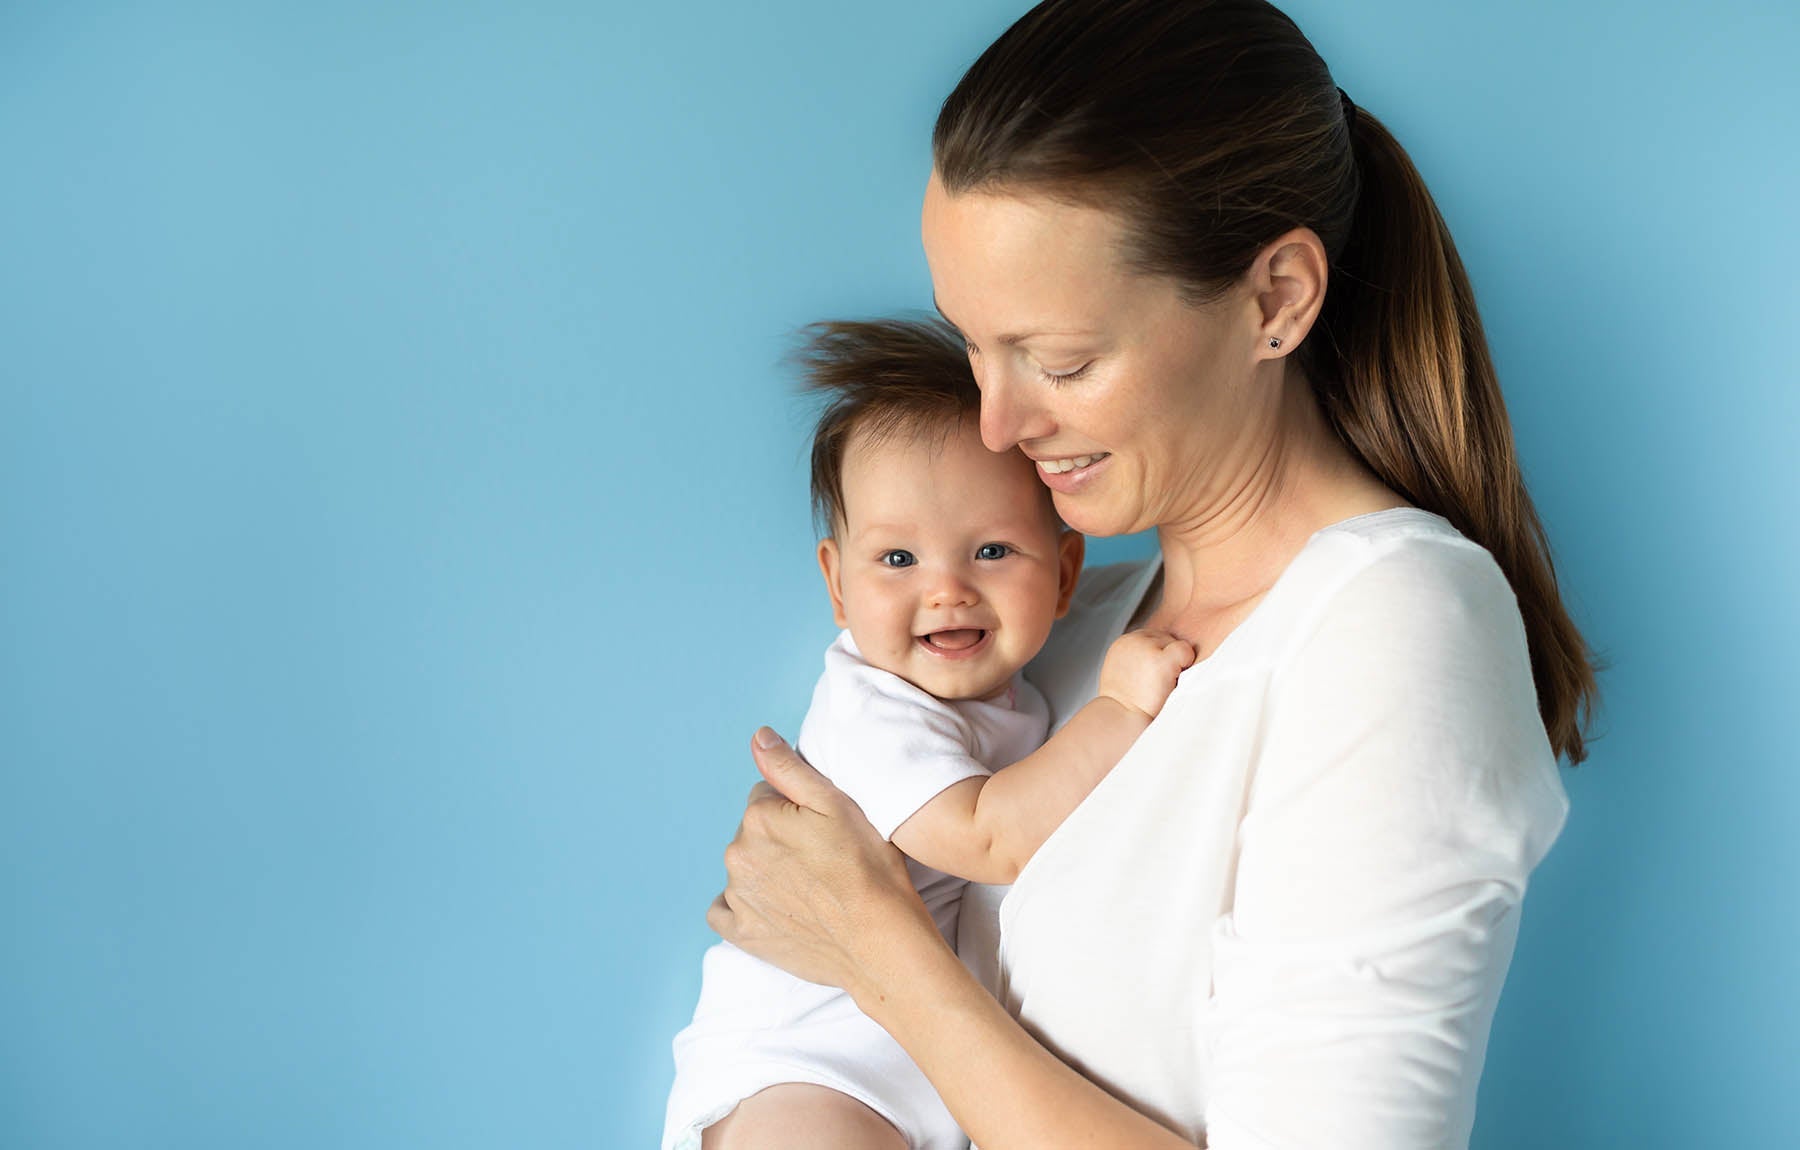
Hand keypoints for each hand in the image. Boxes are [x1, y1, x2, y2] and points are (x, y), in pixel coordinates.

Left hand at [707, 728, 936, 994]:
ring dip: (767, 871)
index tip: (824, 829)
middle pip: (754, 831)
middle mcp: (738, 855)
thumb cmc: (868, 868)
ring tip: (810, 887)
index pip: (768, 795)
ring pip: (745, 867)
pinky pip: (724, 910)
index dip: (799, 809)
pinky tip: (775, 907)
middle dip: (781, 839)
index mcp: (758, 818)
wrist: (880, 941)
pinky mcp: (743, 933)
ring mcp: (738, 897)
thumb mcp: (838, 804)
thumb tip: (758, 737)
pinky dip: (744, 905)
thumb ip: (789, 768)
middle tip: (824, 858)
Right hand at [1097, 629, 1196, 718]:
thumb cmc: (1125, 705)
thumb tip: (1155, 657)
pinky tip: (1176, 681)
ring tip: (1165, 685)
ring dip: (1177, 663)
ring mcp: (1147, 648)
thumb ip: (1136, 660)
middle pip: (1166, 638)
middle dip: (1168, 658)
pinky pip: (1186, 651)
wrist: (1122, 721)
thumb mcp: (1122, 674)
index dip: (1159, 656)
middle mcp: (1133, 641)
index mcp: (1122, 644)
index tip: (1153, 677)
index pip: (1152, 637)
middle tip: (1158, 684)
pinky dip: (1187, 665)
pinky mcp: (1162, 660)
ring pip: (1177, 644)